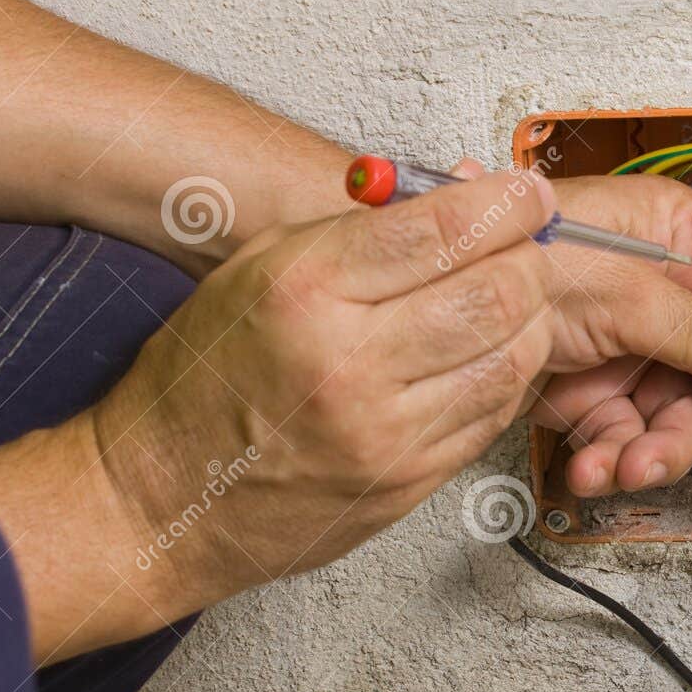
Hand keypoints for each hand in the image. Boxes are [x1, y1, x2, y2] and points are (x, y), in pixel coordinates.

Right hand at [88, 167, 562, 617]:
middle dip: (527, 257)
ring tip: (510, 296)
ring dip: (531, 317)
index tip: (525, 193)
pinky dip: (507, 373)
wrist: (160, 501)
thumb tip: (460, 190)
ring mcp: (386, 433)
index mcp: (305, 292)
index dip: (506, 203)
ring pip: (514, 357)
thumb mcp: (259, 270)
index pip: (444, 230)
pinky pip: (495, 414)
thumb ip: (361, 228)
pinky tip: (487, 352)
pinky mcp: (408, 481)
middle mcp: (349, 363)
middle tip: (521, 245)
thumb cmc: (201, 380)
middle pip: (498, 293)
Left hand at [521, 168, 691, 497]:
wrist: (432, 302)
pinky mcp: (599, 387)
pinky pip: (635, 436)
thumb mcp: (620, 292)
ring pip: (684, 415)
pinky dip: (618, 460)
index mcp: (686, 239)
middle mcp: (667, 292)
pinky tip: (593, 468)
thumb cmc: (511, 255)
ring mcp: (633, 343)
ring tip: (624, 465)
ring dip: (658, 451)